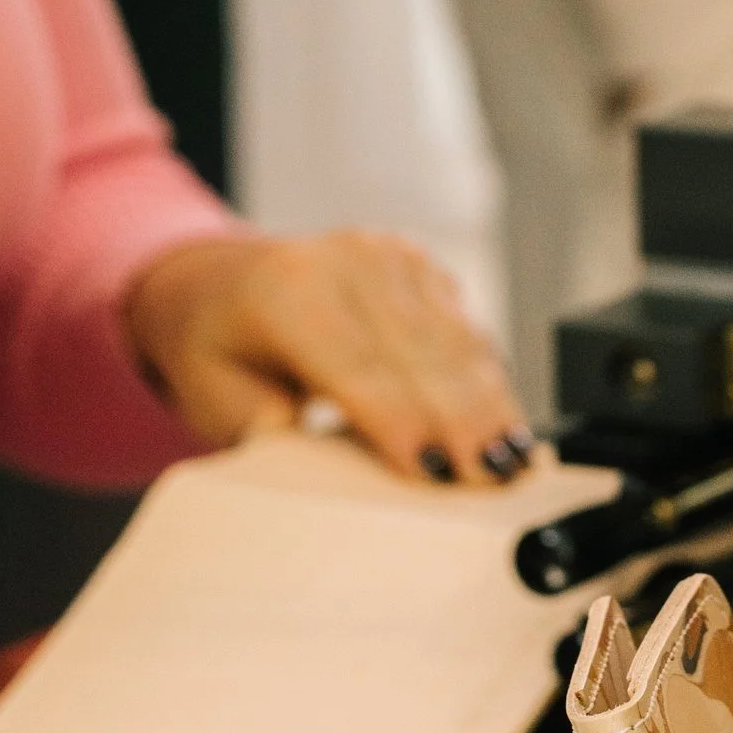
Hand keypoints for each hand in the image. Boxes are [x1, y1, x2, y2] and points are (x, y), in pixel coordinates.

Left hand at [124, 231, 532, 482]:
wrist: (217, 281)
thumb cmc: (217, 350)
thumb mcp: (221, 402)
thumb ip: (276, 434)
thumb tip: (343, 473)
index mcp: (288, 292)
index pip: (358, 367)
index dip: (401, 422)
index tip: (436, 472)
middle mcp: (345, 260)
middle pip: (419, 352)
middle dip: (461, 420)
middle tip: (495, 478)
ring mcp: (388, 254)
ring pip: (453, 339)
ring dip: (488, 401)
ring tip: (515, 459)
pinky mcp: (417, 262)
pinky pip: (461, 325)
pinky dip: (485, 376)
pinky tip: (505, 420)